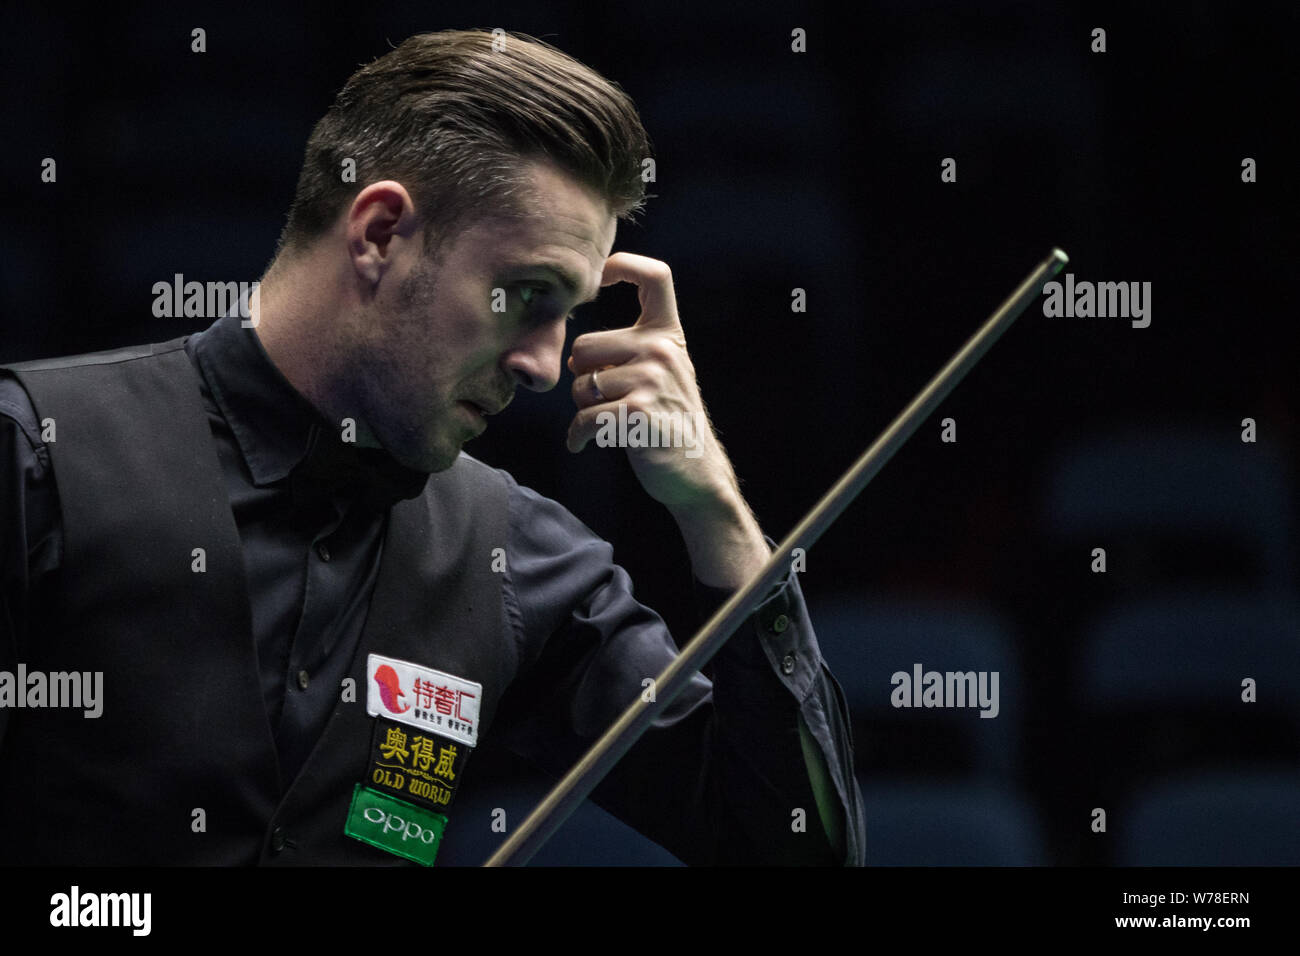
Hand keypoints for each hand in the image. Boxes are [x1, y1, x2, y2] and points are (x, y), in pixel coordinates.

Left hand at [566, 252, 768, 586]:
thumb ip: (629, 350)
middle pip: (584, 346)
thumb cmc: (667, 421)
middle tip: (603, 399)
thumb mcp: (660, 374)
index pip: (654, 277)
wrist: (695, 473)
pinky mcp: (638, 413)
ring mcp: (653, 381)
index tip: (600, 274)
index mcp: (668, 335)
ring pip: (581, 386)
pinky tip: (584, 443)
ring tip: (606, 423)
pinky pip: (585, 416)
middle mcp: (663, 351)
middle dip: (582, 377)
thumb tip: (574, 352)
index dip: (622, 264)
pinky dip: (578, 435)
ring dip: (583, 410)